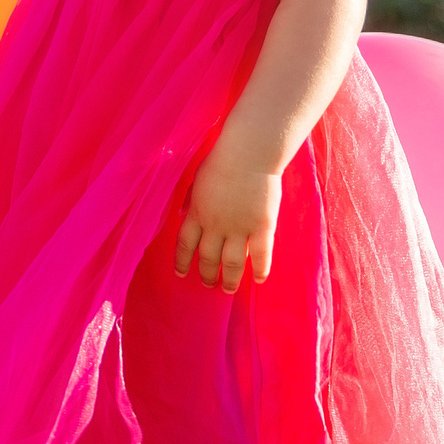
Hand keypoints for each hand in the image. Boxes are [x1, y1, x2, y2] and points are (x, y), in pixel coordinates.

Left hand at [175, 154, 279, 292]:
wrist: (249, 154)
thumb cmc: (221, 160)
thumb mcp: (197, 178)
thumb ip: (190, 199)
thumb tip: (181, 215)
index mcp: (197, 213)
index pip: (185, 244)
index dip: (182, 261)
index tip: (181, 274)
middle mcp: (215, 226)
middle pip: (208, 258)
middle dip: (207, 274)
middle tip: (208, 284)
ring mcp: (239, 228)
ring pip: (232, 263)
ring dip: (229, 279)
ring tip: (227, 290)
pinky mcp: (262, 227)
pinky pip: (261, 255)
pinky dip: (260, 269)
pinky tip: (258, 280)